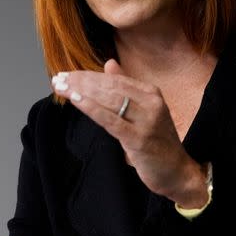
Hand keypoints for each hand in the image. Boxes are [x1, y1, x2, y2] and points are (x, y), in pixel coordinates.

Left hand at [51, 59, 207, 206]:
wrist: (178, 172)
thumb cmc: (157, 141)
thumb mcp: (143, 110)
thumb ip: (126, 87)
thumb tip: (109, 63)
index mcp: (150, 92)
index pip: (114, 79)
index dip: (88, 75)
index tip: (67, 74)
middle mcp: (151, 102)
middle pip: (109, 87)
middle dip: (80, 82)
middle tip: (58, 78)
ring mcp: (146, 120)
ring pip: (108, 100)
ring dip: (81, 91)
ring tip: (60, 87)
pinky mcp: (139, 139)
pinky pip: (111, 120)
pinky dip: (92, 108)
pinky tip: (75, 100)